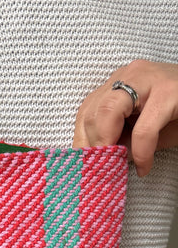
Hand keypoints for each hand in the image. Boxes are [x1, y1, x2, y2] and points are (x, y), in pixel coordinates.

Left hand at [73, 60, 177, 176]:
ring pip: (108, 113)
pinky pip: (143, 128)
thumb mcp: (140, 127)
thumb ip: (119, 138)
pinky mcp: (170, 92)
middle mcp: (129, 75)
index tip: (80, 167)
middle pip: (92, 111)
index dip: (80, 141)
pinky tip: (143, 166)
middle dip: (91, 146)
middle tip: (97, 172)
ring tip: (114, 168)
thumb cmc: (177, 116)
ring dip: (107, 147)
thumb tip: (96, 162)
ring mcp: (149, 79)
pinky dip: (140, 152)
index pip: (86, 110)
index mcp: (118, 82)